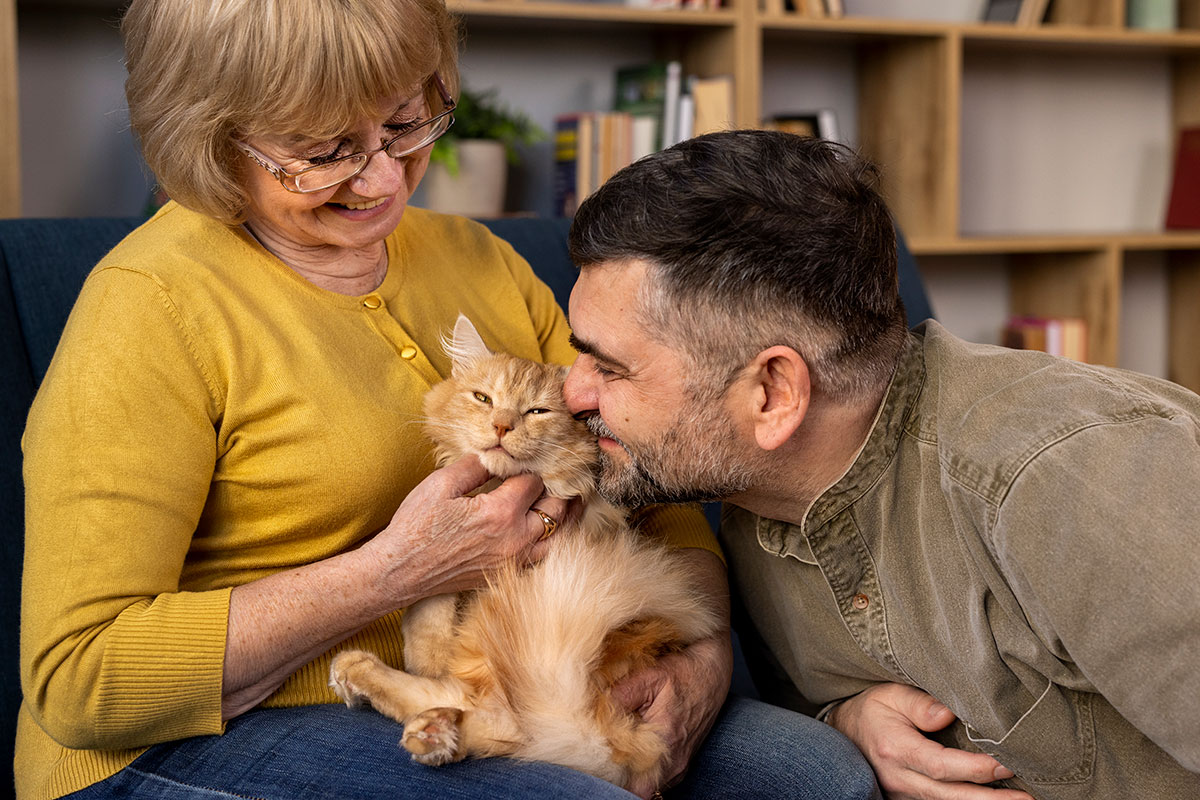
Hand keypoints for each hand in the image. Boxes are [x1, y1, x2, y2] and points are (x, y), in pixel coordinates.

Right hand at [361, 454, 568, 602]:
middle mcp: (515, 538)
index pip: (534, 481)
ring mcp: (514, 559)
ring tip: (567, 498)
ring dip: (564, 514)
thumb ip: (475, 466)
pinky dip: (552, 538)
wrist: (400, 571)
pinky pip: (544, 555)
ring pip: (558, 535)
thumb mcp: (442, 484)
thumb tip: (497, 453)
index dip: (532, 465)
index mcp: (500, 512)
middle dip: (558, 487)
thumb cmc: (416, 526)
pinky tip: (549, 526)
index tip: (528, 457)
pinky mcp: (507, 572)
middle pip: (556, 508)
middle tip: (560, 472)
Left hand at [611, 631, 732, 798]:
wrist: (712, 673)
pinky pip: (657, 779)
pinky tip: (633, 750)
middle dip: (618, 777)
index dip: (612, 779)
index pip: (634, 785)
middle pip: (639, 789)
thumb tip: (593, 714)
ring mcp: (681, 766)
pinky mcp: (682, 763)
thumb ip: (620, 696)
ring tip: (617, 751)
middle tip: (603, 756)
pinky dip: (643, 770)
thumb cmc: (682, 673)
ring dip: (631, 774)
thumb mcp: (648, 676)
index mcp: (665, 741)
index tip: (598, 762)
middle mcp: (675, 761)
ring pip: (648, 785)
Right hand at [827, 683, 1032, 799]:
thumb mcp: (890, 694)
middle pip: (950, 795)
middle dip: (990, 799)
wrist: (843, 733)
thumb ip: (919, 703)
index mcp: (895, 749)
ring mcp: (902, 794)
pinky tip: (989, 798)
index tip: (1005, 764)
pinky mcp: (908, 799)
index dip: (975, 769)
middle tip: (1027, 799)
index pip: (940, 766)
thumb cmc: (871, 710)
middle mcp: (899, 778)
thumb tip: (949, 713)